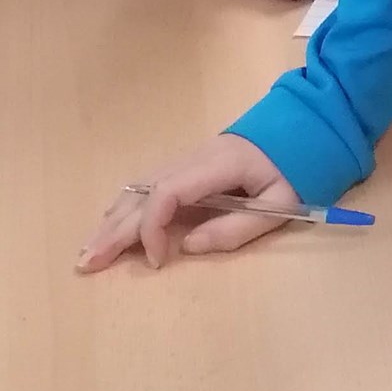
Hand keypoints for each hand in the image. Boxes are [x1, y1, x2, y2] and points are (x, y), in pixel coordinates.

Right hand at [76, 134, 297, 272]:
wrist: (305, 127)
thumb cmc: (297, 167)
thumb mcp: (280, 203)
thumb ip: (237, 228)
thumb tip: (187, 248)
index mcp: (217, 165)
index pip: (167, 194)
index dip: (152, 229)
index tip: (158, 261)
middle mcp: (194, 159)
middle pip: (143, 193)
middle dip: (114, 230)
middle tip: (86, 264)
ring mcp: (189, 159)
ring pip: (140, 188)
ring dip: (113, 219)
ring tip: (90, 250)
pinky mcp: (190, 165)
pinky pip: (148, 186)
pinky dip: (126, 207)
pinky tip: (111, 224)